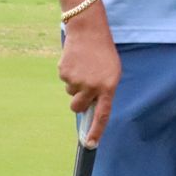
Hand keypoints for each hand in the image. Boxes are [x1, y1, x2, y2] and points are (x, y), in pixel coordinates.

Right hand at [57, 9, 119, 147]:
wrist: (89, 31)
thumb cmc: (104, 54)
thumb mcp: (112, 73)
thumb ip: (104, 91)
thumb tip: (91, 108)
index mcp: (108, 87)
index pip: (102, 115)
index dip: (96, 131)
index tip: (90, 144)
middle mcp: (92, 86)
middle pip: (77, 107)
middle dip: (78, 102)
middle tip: (84, 87)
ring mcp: (76, 80)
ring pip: (70, 94)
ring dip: (75, 85)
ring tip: (84, 67)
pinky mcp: (64, 73)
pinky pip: (64, 82)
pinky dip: (69, 74)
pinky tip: (76, 61)